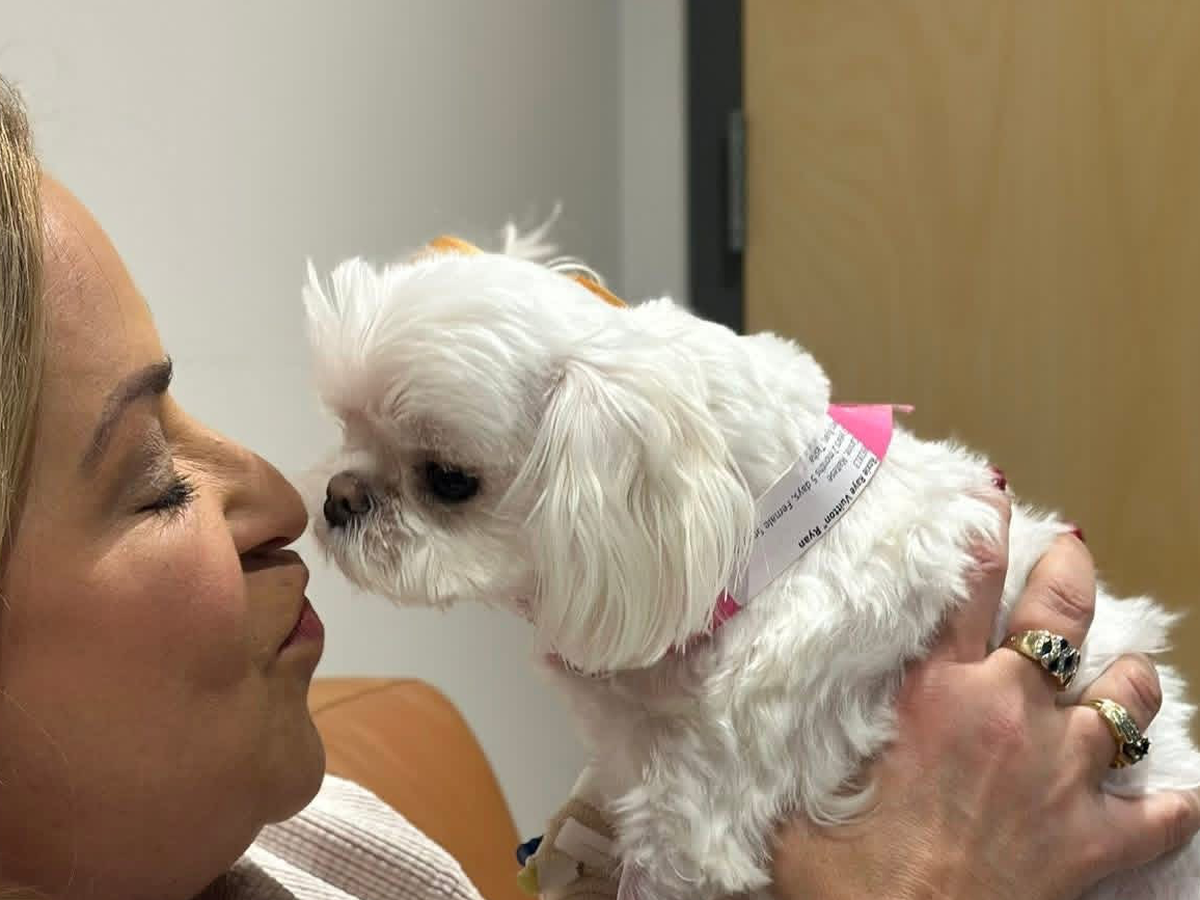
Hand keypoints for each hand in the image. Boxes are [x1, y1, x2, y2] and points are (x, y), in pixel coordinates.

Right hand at [772, 494, 1199, 899]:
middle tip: (1073, 553)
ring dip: (1131, 682)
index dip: (982, 532)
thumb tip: (744, 722)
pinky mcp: (1096, 840)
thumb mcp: (801, 798)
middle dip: (1070, 576)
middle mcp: (1008, 715)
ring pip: (1124, 702)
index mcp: (936, 695)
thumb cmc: (851, 878)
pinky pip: (1160, 814)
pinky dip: (1171, 803)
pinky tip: (1176, 796)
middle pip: (1058, 622)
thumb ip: (795, 751)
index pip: (966, 590)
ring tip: (1131, 670)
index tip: (991, 492)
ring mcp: (1063, 774)